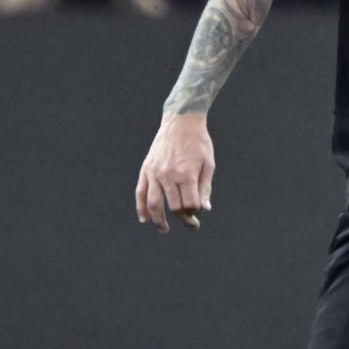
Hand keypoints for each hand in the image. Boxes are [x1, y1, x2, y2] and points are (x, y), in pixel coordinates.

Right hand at [136, 111, 212, 231]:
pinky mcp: (146, 169)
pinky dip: (141, 207)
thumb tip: (204, 210)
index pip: (190, 205)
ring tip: (164, 229)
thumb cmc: (198, 142)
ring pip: (154, 204)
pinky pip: (141, 192)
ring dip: (158, 220)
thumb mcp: (208, 163)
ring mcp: (155, 173)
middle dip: (183, 217)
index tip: (199, 212)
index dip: (196, 212)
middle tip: (191, 223)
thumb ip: (205, 188)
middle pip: (174, 206)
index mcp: (186, 174)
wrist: (181, 120)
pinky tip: (145, 219)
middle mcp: (168, 175)